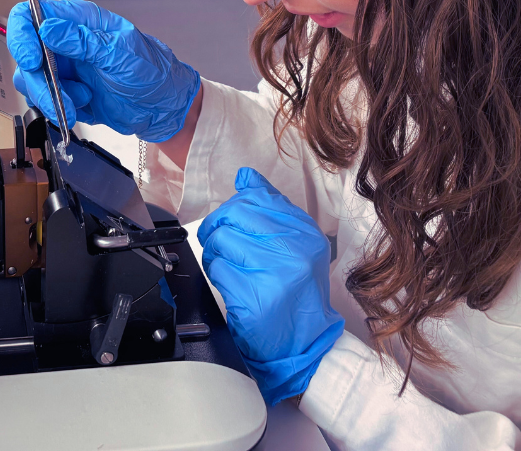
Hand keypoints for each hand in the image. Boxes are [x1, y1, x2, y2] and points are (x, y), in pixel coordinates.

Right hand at [6, 0, 200, 140]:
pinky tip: (80, 107)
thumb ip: (83, 41)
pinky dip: (57, 109)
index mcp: (79, 21)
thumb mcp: (120, 53)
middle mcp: (66, 41)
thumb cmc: (152, 71)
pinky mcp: (65, 92)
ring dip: (49, 97)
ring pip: (31, 80)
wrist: (164, 107)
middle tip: (55, 96)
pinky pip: (44, 100)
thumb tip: (49, 29)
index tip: (30, 58)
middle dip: (38, 80)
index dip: (22, 34)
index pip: (32, 14)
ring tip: (77, 103)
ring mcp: (65, 67)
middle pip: (26, 53)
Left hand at [199, 168, 344, 405]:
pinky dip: (217, 275)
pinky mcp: (255, 298)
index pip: (254, 197)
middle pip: (233, 215)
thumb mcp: (295, 244)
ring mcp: (275, 274)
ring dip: (214, 253)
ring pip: (221, 241)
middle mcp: (294, 250)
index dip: (234, 208)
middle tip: (218, 242)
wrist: (305, 344)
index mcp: (304, 231)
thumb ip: (270, 208)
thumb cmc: (296, 292)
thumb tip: (245, 176)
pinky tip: (229, 283)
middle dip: (217, 227)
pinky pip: (218, 270)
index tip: (232, 221)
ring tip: (225, 265)